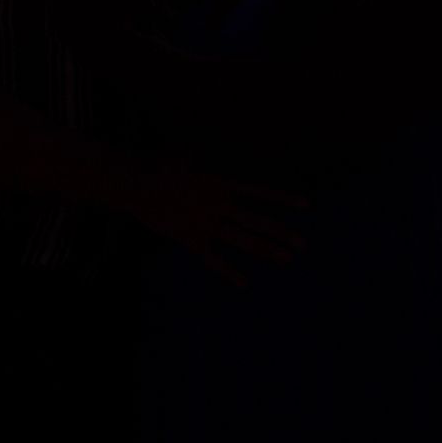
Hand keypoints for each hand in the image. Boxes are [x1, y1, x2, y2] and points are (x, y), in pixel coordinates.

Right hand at [122, 163, 308, 285]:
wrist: (135, 185)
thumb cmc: (163, 168)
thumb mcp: (193, 159)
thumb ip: (213, 167)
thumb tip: (222, 165)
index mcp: (221, 184)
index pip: (259, 192)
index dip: (282, 198)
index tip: (306, 205)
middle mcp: (218, 204)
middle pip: (256, 221)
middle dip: (280, 233)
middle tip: (302, 244)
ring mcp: (206, 223)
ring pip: (241, 239)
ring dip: (265, 249)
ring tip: (286, 259)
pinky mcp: (191, 238)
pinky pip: (212, 258)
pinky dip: (227, 271)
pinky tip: (243, 283)